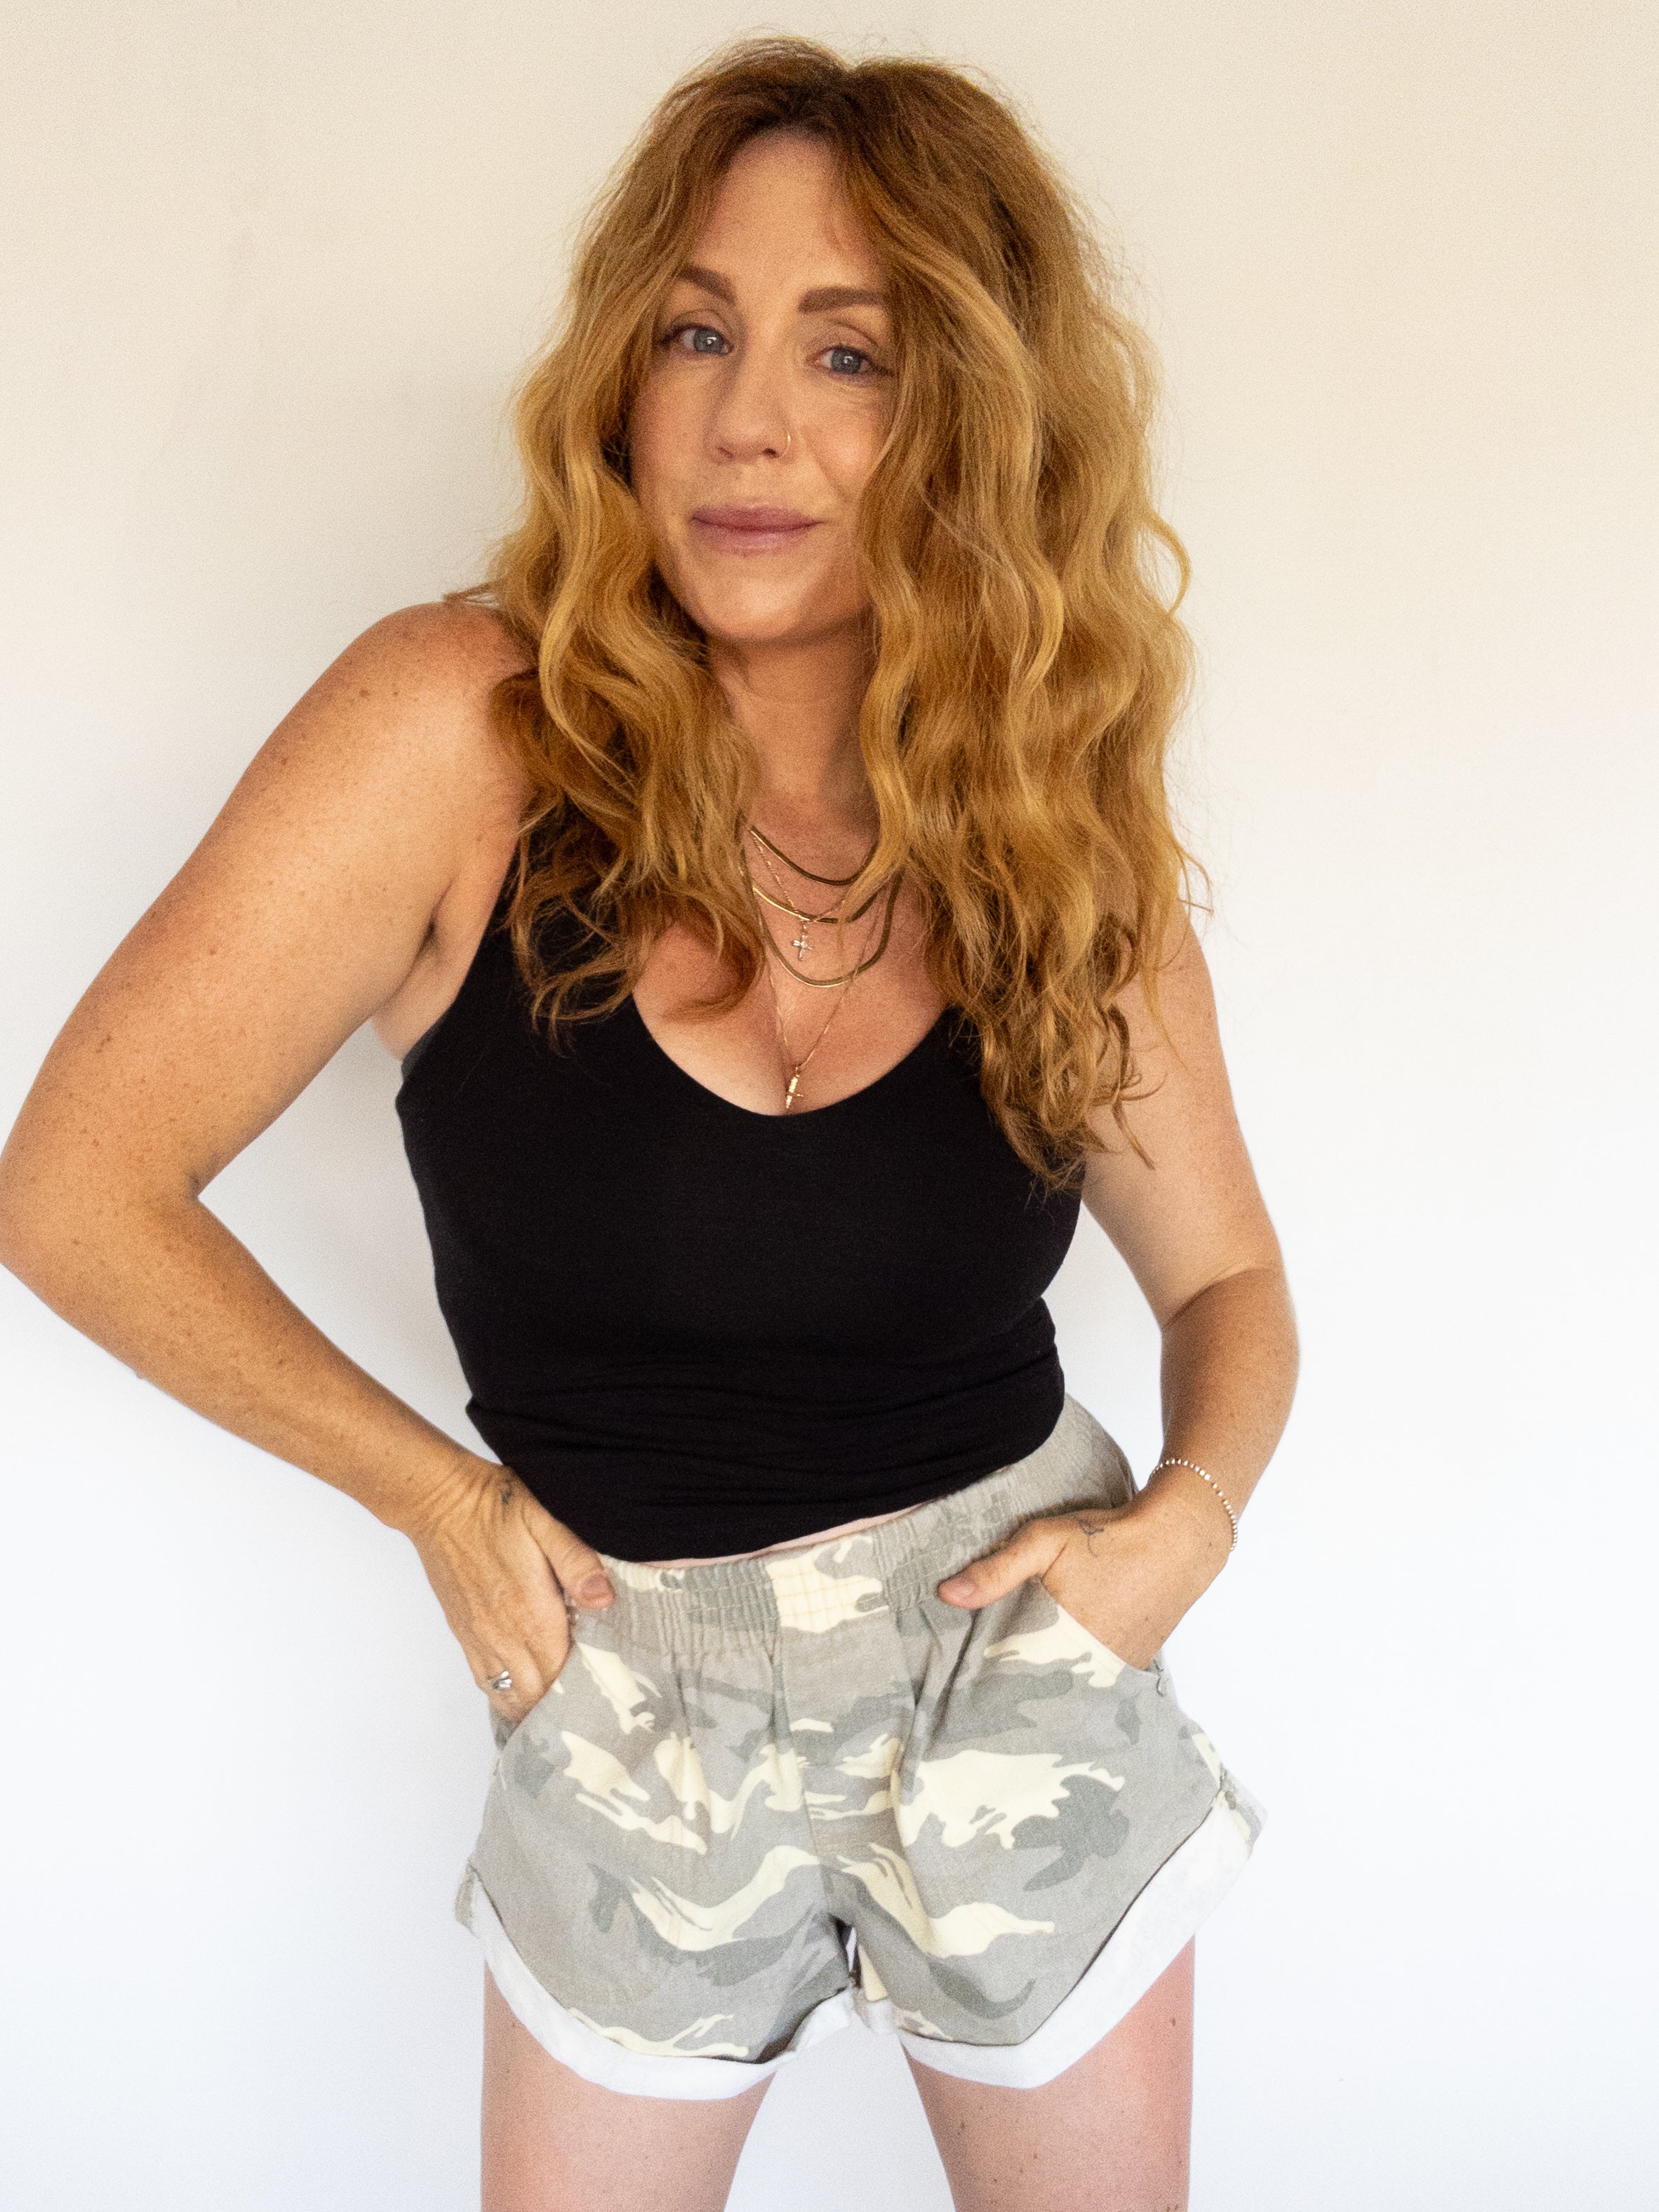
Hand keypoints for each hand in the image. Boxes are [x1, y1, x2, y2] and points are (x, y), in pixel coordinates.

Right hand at [405, 1455, 614, 1727]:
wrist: (440, 1503)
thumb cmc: (494, 1507)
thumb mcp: (544, 1522)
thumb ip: (576, 1562)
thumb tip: (604, 1599)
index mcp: (530, 1612)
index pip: (563, 1674)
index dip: (586, 1688)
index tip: (607, 1687)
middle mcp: (503, 1635)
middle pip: (538, 1695)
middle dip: (564, 1703)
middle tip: (591, 1699)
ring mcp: (479, 1638)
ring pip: (510, 1696)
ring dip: (535, 1704)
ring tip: (560, 1703)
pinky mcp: (463, 1634)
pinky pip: (487, 1682)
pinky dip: (508, 1694)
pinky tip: (525, 1687)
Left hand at [935, 1489, 1225, 1671]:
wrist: (1177, 1541)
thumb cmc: (1108, 1539)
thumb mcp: (1045, 1542)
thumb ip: (996, 1570)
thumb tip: (946, 1594)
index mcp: (1063, 1642)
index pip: (1016, 1681)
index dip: (991, 1683)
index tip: (966, 1689)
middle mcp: (1092, 1666)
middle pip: (1042, 1690)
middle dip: (1017, 1689)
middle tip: (987, 1691)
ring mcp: (1117, 1669)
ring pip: (1069, 1687)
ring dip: (1048, 1683)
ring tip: (1019, 1680)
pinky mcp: (1133, 1664)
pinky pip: (1095, 1680)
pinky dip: (1076, 1675)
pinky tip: (1059, 1662)